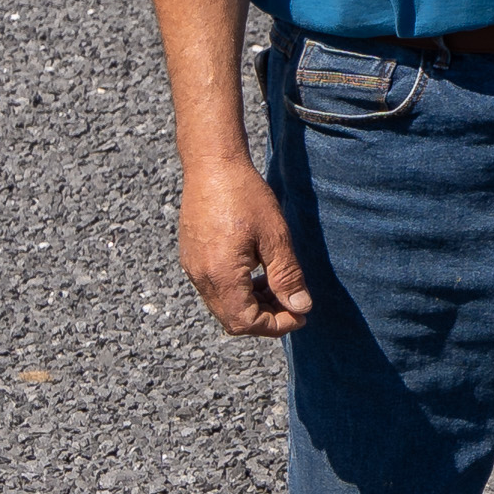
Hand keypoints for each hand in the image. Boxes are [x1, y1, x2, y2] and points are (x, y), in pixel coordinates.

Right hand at [176, 156, 313, 336]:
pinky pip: (215, 289)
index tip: (301, 315)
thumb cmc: (246, 197)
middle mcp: (201, 277)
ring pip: (223, 306)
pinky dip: (239, 291)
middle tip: (294, 304)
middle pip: (232, 319)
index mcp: (221, 275)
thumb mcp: (276, 237)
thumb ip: (287, 276)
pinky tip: (259, 274)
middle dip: (266, 319)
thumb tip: (300, 308)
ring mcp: (193, 268)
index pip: (245, 322)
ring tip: (280, 287)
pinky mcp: (192, 258)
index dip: (276, 326)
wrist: (212, 167)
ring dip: (253, 305)